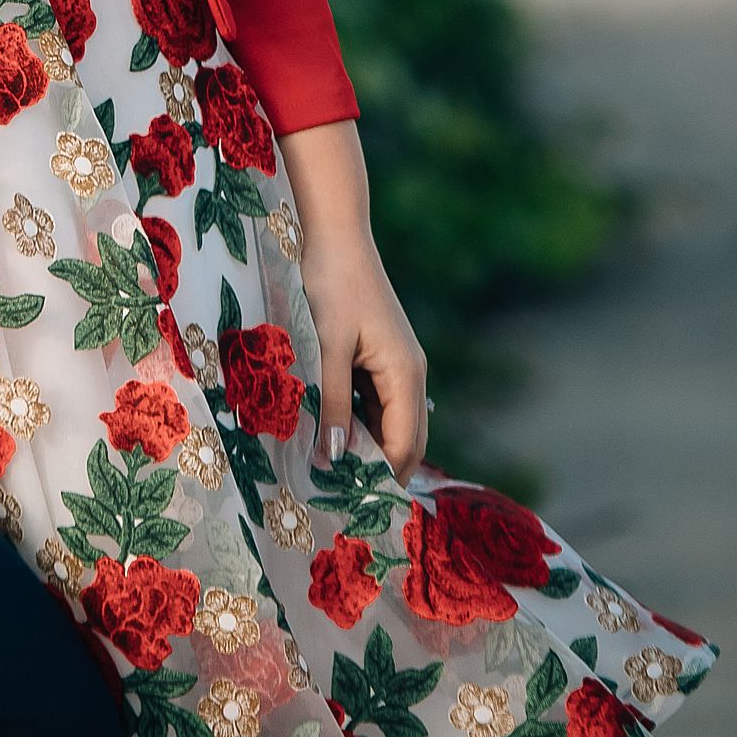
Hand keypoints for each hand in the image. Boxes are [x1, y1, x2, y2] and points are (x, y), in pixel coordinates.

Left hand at [278, 119, 428, 479]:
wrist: (332, 228)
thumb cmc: (330, 283)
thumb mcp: (327, 346)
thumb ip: (334, 403)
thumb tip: (337, 459)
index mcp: (406, 374)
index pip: (405, 447)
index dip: (381, 480)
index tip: (349, 508)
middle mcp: (410, 372)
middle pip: (403, 439)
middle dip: (375, 469)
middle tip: (336, 498)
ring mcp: (396, 361)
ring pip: (387, 420)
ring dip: (363, 444)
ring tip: (326, 471)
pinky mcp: (378, 351)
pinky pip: (374, 398)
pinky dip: (356, 418)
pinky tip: (327, 428)